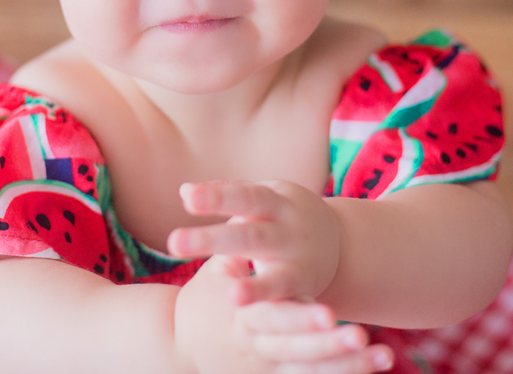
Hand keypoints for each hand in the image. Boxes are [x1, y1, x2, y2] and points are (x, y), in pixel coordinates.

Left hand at [168, 179, 341, 303]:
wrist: (339, 241)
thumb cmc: (282, 216)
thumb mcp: (263, 199)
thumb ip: (226, 195)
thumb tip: (184, 191)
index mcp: (275, 201)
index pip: (242, 196)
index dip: (216, 197)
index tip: (187, 198)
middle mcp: (288, 230)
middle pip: (250, 235)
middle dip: (214, 239)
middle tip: (173, 243)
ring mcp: (300, 262)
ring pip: (276, 276)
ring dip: (257, 287)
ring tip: (233, 295)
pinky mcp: (306, 291)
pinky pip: (290, 304)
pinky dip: (277, 313)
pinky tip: (256, 322)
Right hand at [174, 255, 394, 373]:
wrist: (182, 344)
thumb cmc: (205, 298)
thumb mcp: (214, 274)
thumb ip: (234, 248)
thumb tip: (247, 214)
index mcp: (240, 317)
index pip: (272, 318)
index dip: (300, 318)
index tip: (331, 315)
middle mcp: (256, 345)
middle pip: (296, 349)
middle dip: (329, 346)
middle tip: (362, 337)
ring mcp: (267, 366)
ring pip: (311, 369)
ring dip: (347, 364)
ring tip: (384, 356)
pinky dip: (343, 372)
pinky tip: (377, 365)